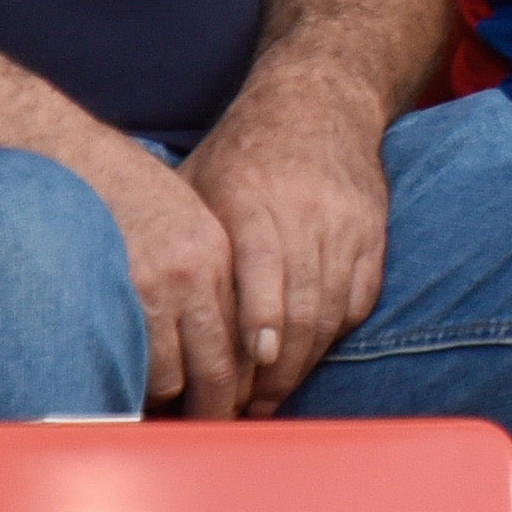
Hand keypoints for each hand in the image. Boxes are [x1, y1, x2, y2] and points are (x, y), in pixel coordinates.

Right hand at [58, 127, 242, 417]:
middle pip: (219, 368)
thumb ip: (198, 273)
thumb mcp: (176, 220)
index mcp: (216, 254)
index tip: (234, 404)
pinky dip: (130, 385)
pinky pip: (132, 364)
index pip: (243, 338)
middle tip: (207, 429)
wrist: (66, 155)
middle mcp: (196, 273)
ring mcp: (155, 287)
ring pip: (172, 378)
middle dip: (215, 408)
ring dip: (165, 401)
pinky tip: (124, 388)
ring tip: (159, 413)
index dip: (239, 382)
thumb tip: (203, 338)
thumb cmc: (116, 191)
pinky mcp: (115, 297)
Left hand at [182, 74, 392, 417]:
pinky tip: (307, 357)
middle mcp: (304, 214)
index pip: (262, 276)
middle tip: (247, 409)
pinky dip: (333, 335)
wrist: (320, 101)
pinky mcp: (372, 235)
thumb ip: (185, 239)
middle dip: (275, 371)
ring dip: (302, 364)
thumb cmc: (244, 150)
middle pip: (298, 308)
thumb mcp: (200, 180)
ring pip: (330, 312)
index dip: (258, 329)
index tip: (246, 374)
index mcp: (252, 200)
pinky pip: (358, 300)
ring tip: (271, 398)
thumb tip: (139, 305)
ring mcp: (345, 226)